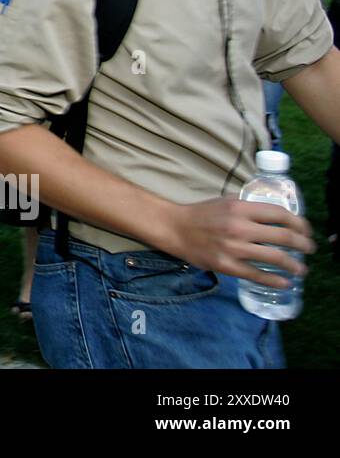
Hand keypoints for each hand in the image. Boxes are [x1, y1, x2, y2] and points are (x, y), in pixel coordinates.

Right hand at [163, 197, 313, 288]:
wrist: (174, 228)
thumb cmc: (201, 214)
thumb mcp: (226, 202)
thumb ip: (249, 206)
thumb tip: (273, 214)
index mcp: (241, 208)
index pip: (280, 215)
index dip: (299, 224)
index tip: (306, 231)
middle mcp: (239, 227)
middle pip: (283, 237)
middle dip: (303, 245)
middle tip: (309, 249)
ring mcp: (233, 248)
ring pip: (274, 258)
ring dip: (294, 265)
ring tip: (301, 270)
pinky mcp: (226, 265)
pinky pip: (256, 275)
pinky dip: (274, 280)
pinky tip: (284, 282)